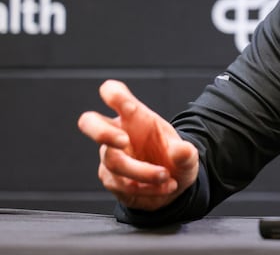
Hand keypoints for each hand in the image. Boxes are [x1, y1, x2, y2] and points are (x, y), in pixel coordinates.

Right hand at [77, 79, 199, 210]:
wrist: (172, 185)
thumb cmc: (174, 159)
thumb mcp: (187, 156)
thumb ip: (186, 153)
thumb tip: (182, 151)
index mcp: (136, 117)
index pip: (116, 95)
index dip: (112, 93)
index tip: (113, 94)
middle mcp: (119, 133)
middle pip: (90, 122)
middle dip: (101, 131)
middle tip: (123, 141)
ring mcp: (111, 156)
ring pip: (114, 162)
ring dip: (144, 173)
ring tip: (167, 178)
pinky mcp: (111, 179)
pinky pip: (123, 185)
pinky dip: (146, 189)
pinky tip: (163, 188)